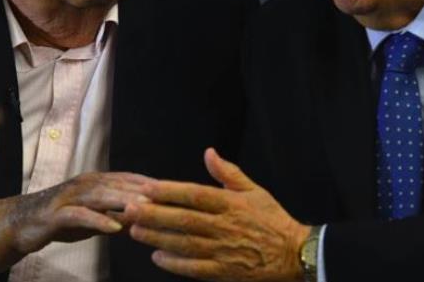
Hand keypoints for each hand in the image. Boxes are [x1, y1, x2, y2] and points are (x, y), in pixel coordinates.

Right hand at [0, 171, 155, 275]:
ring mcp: (70, 197)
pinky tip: (115, 228)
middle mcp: (85, 184)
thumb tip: (141, 218)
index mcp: (95, 182)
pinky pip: (81, 216)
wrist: (19, 224)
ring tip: (146, 208)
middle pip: (120, 185)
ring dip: (125, 201)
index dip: (151, 184)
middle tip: (168, 198)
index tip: (174, 191)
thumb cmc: (59, 219)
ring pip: (102, 196)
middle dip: (144, 191)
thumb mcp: (93, 218)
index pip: (129, 179)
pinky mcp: (57, 214)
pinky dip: (99, 221)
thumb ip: (115, 215)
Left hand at [126, 148, 309, 281]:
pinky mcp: (225, 271)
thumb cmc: (272, 219)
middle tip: (129, 209)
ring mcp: (224, 250)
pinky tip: (157, 256)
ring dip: (158, 237)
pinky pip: (195, 268)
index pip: (195, 195)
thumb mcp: (254, 190)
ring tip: (135, 231)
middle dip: (154, 214)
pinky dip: (175, 263)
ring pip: (185, 243)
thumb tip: (208, 153)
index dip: (169, 191)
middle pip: (184, 219)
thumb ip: (229, 173)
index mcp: (231, 203)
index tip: (147, 188)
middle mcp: (225, 226)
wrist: (294, 254)